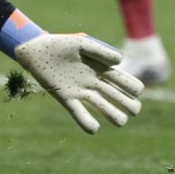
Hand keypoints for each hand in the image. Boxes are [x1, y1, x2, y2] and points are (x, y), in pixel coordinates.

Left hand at [14, 32, 143, 133]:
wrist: (36, 51)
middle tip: (136, 111)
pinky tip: (94, 129)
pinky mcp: (66, 98)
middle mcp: (92, 81)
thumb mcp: (82, 44)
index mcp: (99, 67)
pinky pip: (78, 112)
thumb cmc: (60, 44)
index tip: (139, 92)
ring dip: (111, 113)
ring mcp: (80, 91)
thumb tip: (120, 61)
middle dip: (126, 102)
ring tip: (122, 122)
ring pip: (99, 104)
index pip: (119, 78)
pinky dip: (86, 121)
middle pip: (113, 94)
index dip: (130, 85)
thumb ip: (100, 51)